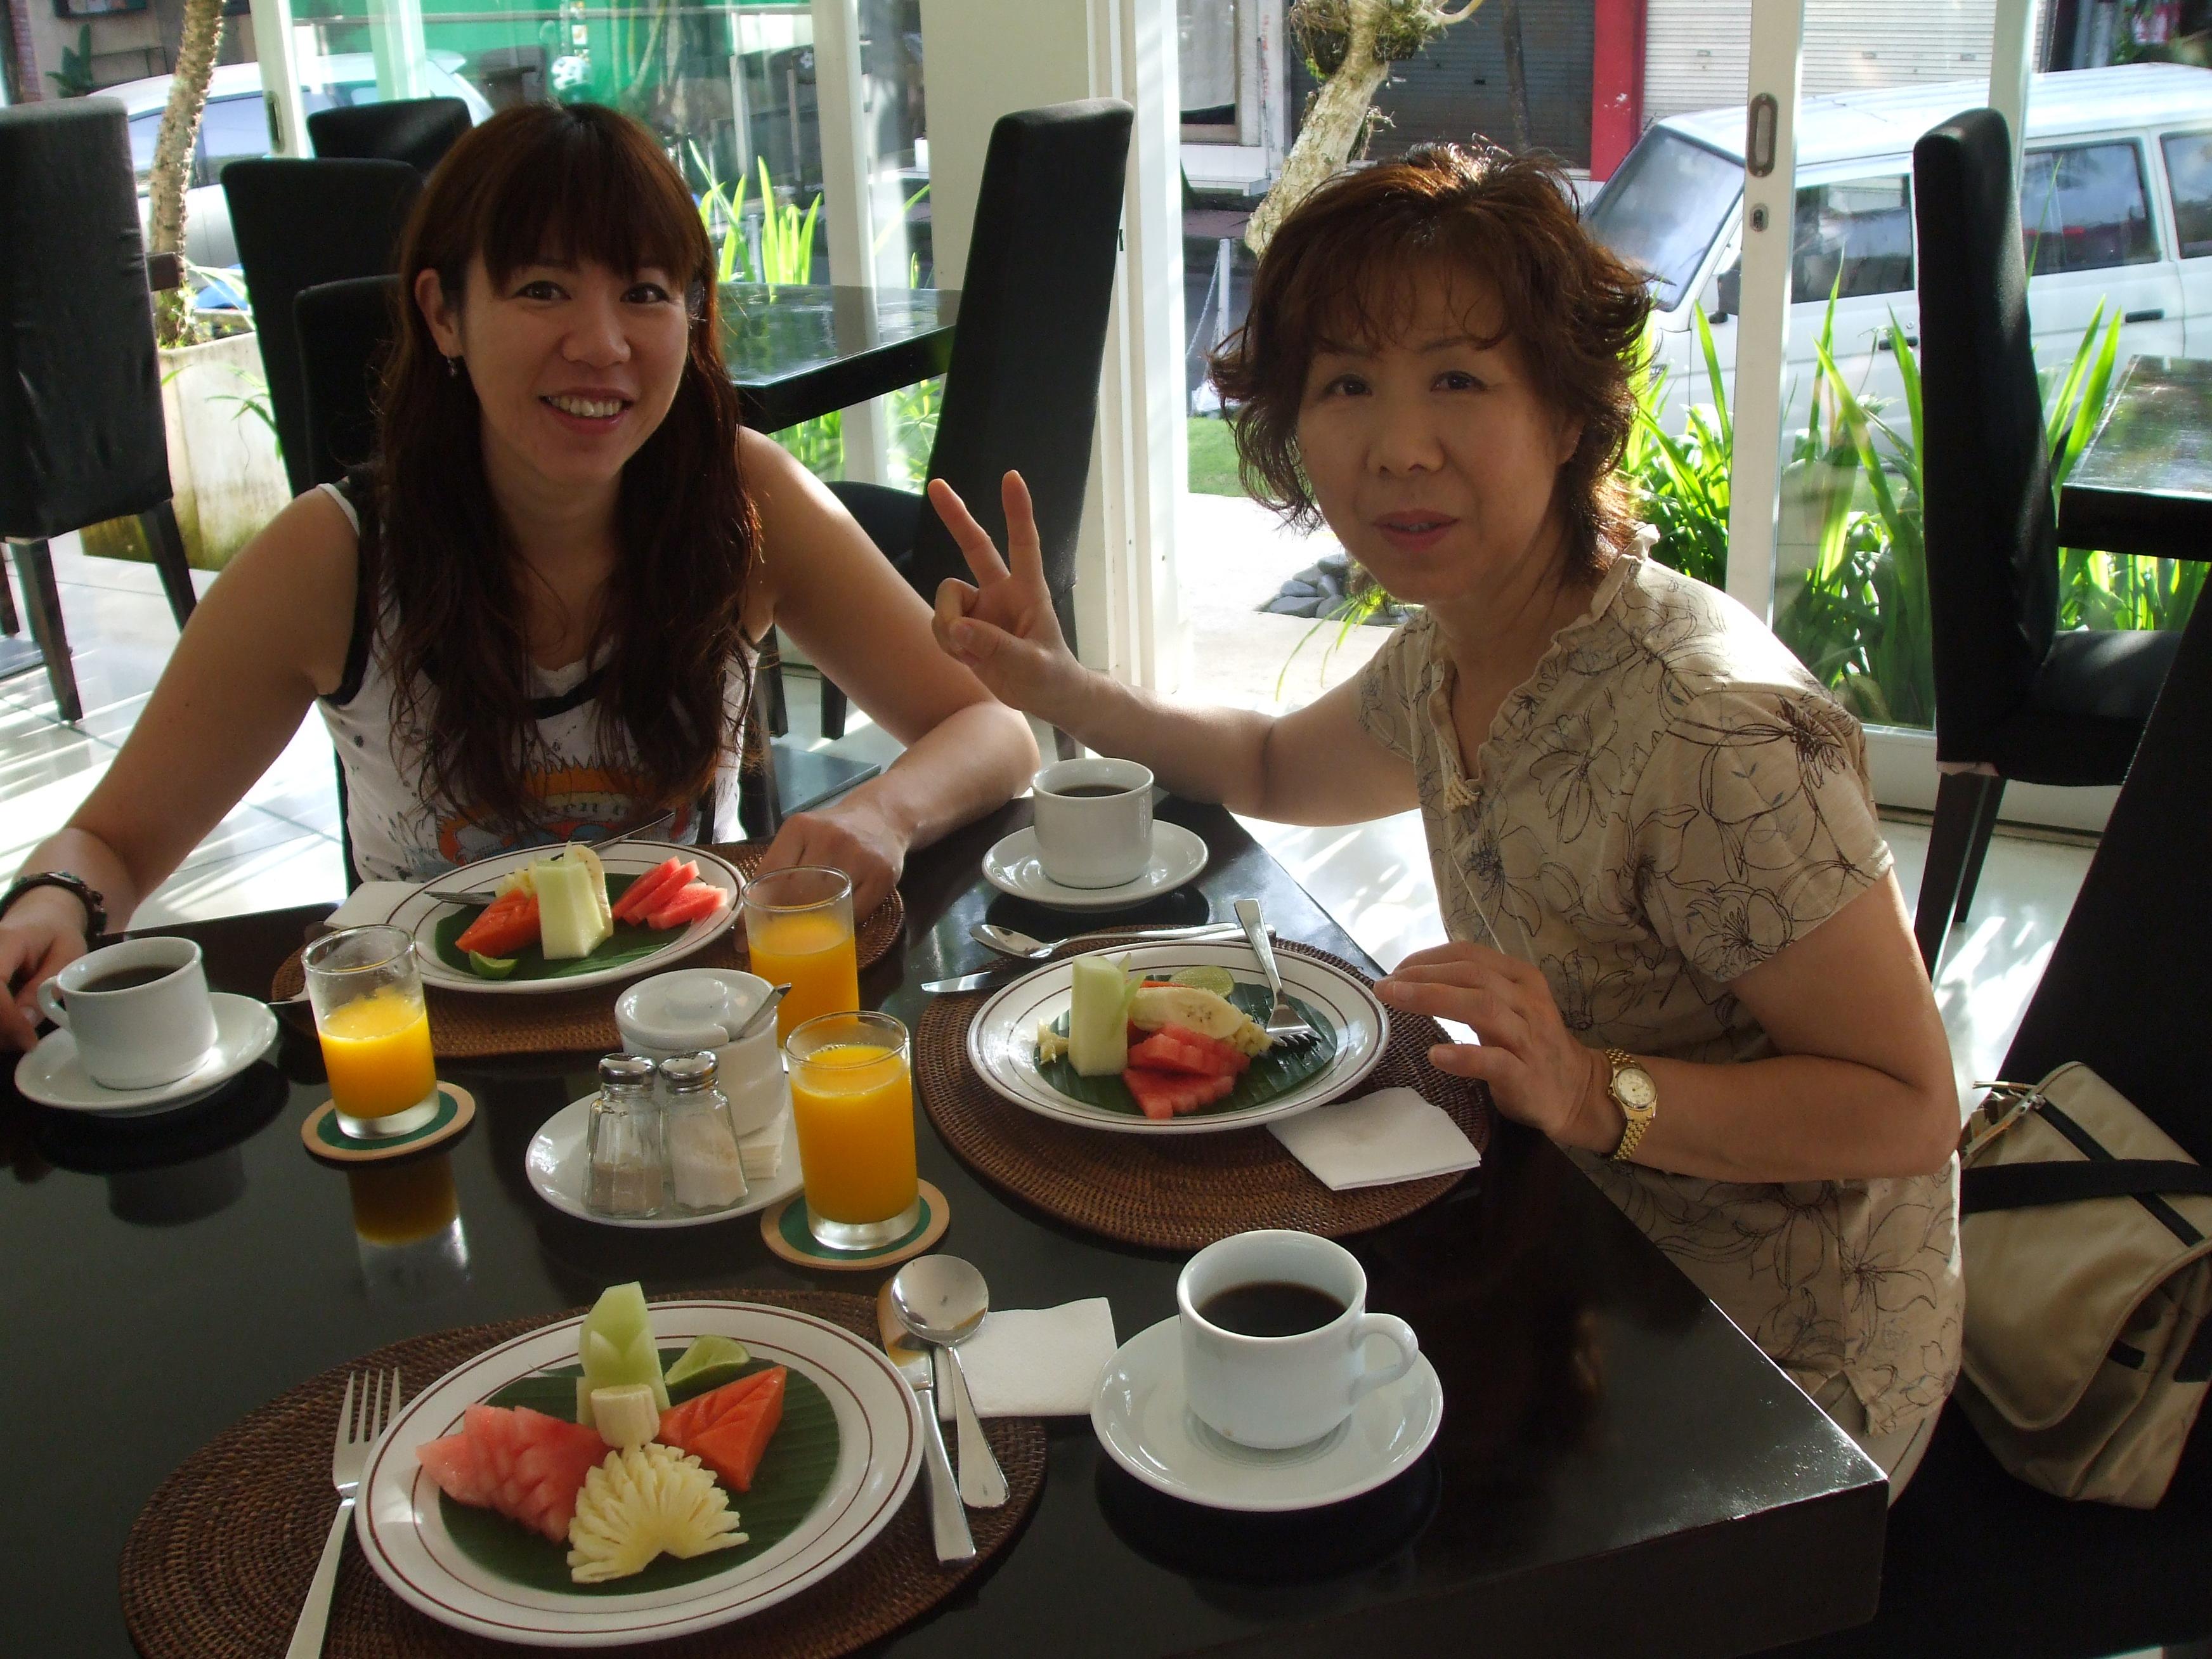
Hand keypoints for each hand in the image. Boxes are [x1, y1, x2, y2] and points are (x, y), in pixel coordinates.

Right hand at [0, 903, 88, 1052]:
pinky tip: (7, 1032)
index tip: (28, 1041)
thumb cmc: (58, 936)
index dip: (7, 1018)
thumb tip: (26, 1022)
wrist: (40, 918)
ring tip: (17, 1040)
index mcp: (5, 940)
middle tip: (23, 1044)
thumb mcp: (68, 956)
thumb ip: (46, 986)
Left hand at [753, 803, 904, 918]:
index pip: (771, 874)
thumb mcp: (800, 836)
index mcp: (800, 827)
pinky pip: (856, 911)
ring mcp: (859, 855)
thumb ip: (776, 867)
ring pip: (827, 904)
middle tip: (780, 935)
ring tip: (808, 931)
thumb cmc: (831, 833)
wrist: (881, 817)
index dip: (759, 906)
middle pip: (798, 893)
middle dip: (785, 918)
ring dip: (815, 922)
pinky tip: (838, 918)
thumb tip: (747, 921)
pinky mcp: (883, 874)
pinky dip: (844, 920)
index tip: (751, 930)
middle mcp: (830, 837)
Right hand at [927, 472, 1087, 719]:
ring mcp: (981, 608)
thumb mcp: (1032, 667)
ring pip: (946, 599)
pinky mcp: (965, 628)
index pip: (1024, 544)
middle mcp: (1001, 592)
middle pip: (975, 546)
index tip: (1011, 478)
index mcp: (1028, 591)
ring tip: (968, 654)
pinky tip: (966, 659)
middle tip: (936, 485)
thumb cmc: (1051, 677)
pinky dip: (946, 643)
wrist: (1046, 698)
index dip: (1017, 511)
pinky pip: (940, 625)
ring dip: (947, 626)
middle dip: (955, 517)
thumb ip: (996, 648)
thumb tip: (959, 628)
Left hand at [1375, 942, 1618, 1151]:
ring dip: (1434, 999)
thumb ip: (1473, 988)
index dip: (1428, 958)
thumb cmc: (1530, 1045)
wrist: (1575, 1092)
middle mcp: (1527, 1001)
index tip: (1396, 969)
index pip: (1470, 955)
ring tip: (1397, 1000)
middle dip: (1423, 975)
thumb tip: (1414, 975)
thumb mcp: (1508, 1006)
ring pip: (1482, 1007)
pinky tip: (1435, 1054)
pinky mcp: (1526, 1074)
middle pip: (1471, 976)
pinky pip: (1494, 1061)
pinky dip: (1463, 1056)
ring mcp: (1528, 1037)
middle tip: (1385, 986)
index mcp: (1521, 978)